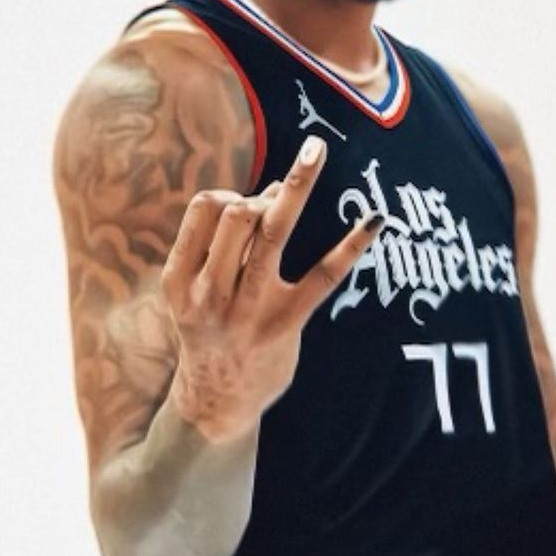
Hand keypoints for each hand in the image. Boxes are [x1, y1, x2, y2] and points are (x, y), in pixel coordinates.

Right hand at [161, 134, 383, 443]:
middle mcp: (211, 291)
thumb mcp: (194, 291)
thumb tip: (276, 189)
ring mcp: (249, 308)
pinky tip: (375, 220)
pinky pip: (323, 276)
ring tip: (316, 150)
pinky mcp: (286, 323)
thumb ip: (221, 246)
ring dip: (296, 187)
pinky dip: (351, 244)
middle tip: (277, 201)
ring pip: (273, 234)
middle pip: (236, 214)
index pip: (204, 208)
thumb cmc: (209, 331)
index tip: (248, 203)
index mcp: (181, 277)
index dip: (231, 193)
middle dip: (261, 196)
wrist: (215, 404)